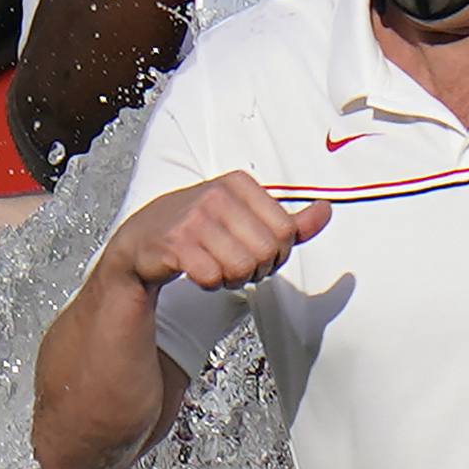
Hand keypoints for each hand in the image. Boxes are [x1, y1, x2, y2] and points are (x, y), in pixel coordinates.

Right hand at [117, 174, 327, 292]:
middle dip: (256, 269)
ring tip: (217, 267)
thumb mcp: (245, 217)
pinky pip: (214, 277)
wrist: (142, 240)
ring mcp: (194, 217)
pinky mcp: (176, 243)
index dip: (276, 253)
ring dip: (232, 278)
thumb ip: (290, 221)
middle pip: (267, 251)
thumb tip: (326, 212)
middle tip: (235, 264)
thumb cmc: (196, 227)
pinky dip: (210, 284)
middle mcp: (218, 195)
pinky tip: (199, 272)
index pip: (285, 231)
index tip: (255, 250)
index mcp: (240, 184)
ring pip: (243, 266)